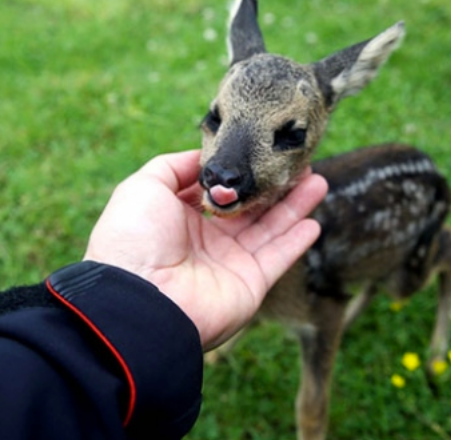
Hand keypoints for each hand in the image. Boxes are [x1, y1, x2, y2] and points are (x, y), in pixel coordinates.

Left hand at [83, 150, 327, 350]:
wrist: (139, 297)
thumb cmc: (134, 237)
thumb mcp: (144, 187)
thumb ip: (173, 167)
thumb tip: (202, 159)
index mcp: (178, 219)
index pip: (217, 193)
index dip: (238, 174)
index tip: (260, 152)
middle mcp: (205, 242)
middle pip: (249, 209)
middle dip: (274, 186)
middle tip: (299, 164)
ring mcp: (228, 264)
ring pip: (269, 229)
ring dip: (294, 206)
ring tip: (316, 180)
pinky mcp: (249, 284)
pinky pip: (277, 258)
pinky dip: (296, 241)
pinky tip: (313, 221)